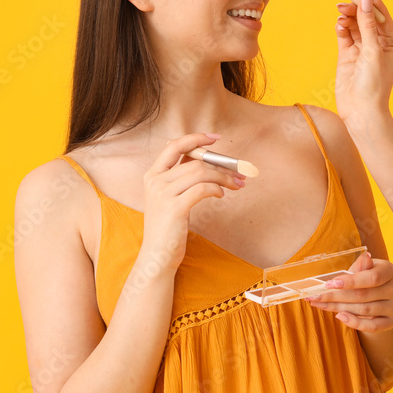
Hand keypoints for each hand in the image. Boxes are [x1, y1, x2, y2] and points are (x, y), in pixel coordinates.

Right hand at [140, 133, 245, 271]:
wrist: (157, 256)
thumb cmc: (169, 226)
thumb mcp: (170, 197)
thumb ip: (182, 177)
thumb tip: (211, 161)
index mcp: (152, 175)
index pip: (173, 146)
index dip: (196, 139)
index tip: (216, 137)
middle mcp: (155, 181)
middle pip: (195, 161)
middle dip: (221, 164)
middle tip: (239, 171)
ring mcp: (162, 194)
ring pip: (201, 172)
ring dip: (224, 177)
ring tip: (237, 185)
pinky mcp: (173, 207)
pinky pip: (202, 188)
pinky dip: (217, 189)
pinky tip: (222, 195)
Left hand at [307, 251, 392, 332]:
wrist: (382, 299)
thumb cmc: (367, 280)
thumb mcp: (363, 270)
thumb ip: (360, 267)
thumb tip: (364, 257)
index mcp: (390, 270)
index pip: (372, 278)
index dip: (350, 282)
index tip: (329, 284)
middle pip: (364, 295)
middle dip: (336, 296)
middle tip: (315, 296)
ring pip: (364, 311)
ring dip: (339, 308)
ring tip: (321, 304)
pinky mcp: (392, 322)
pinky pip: (372, 326)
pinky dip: (354, 323)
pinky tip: (339, 316)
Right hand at [333, 0, 392, 130]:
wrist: (361, 112)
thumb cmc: (374, 85)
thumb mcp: (372, 51)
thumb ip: (367, 24)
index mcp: (392, 41)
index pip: (380, 12)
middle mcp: (378, 43)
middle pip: (365, 15)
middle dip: (355, 4)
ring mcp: (362, 49)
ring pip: (353, 24)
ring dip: (346, 15)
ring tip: (340, 12)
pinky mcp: (348, 55)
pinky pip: (344, 35)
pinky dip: (341, 27)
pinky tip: (338, 25)